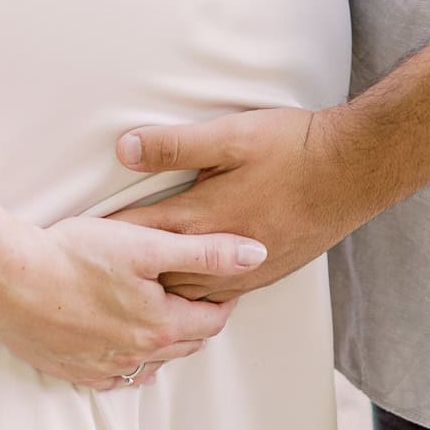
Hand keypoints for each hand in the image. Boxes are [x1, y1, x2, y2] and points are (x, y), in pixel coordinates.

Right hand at [0, 212, 267, 392]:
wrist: (9, 280)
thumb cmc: (76, 254)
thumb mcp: (147, 244)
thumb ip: (206, 251)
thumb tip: (257, 253)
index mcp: (160, 327)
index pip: (213, 320)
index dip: (224, 295)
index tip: (224, 276)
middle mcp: (137, 357)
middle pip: (185, 342)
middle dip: (197, 315)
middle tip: (196, 286)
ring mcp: (105, 369)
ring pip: (153, 358)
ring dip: (165, 335)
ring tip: (160, 302)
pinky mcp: (77, 371)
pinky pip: (118, 371)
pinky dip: (130, 352)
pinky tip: (122, 328)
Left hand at [109, 107, 355, 302]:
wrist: (350, 171)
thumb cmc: (291, 146)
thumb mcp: (230, 134)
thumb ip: (176, 145)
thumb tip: (124, 148)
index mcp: (204, 219)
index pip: (141, 234)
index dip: (108, 234)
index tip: (78, 236)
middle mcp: (219, 255)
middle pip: (159, 273)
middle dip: (128, 270)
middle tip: (96, 267)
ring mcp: (244, 270)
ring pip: (187, 291)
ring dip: (161, 286)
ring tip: (134, 284)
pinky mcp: (265, 272)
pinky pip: (217, 295)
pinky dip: (193, 292)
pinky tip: (189, 286)